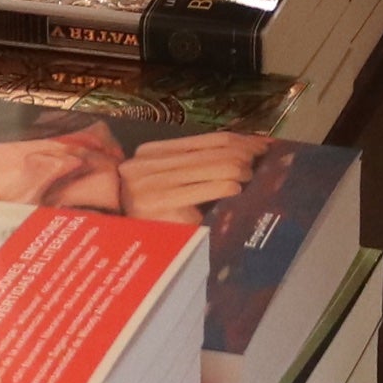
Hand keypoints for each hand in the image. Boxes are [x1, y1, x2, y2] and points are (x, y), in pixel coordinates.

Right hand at [113, 131, 264, 223]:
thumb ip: (192, 167)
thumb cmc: (149, 215)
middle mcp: (150, 162)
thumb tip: (240, 155)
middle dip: (243, 152)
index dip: (238, 139)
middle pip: (211, 150)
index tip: (261, 144)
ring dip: (237, 168)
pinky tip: (236, 189)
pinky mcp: (159, 202)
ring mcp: (153, 181)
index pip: (206, 139)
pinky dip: (223, 185)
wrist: (119, 243)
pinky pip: (202, 187)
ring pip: (210, 165)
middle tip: (263, 160)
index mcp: (153, 152)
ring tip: (251, 176)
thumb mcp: (166, 183)